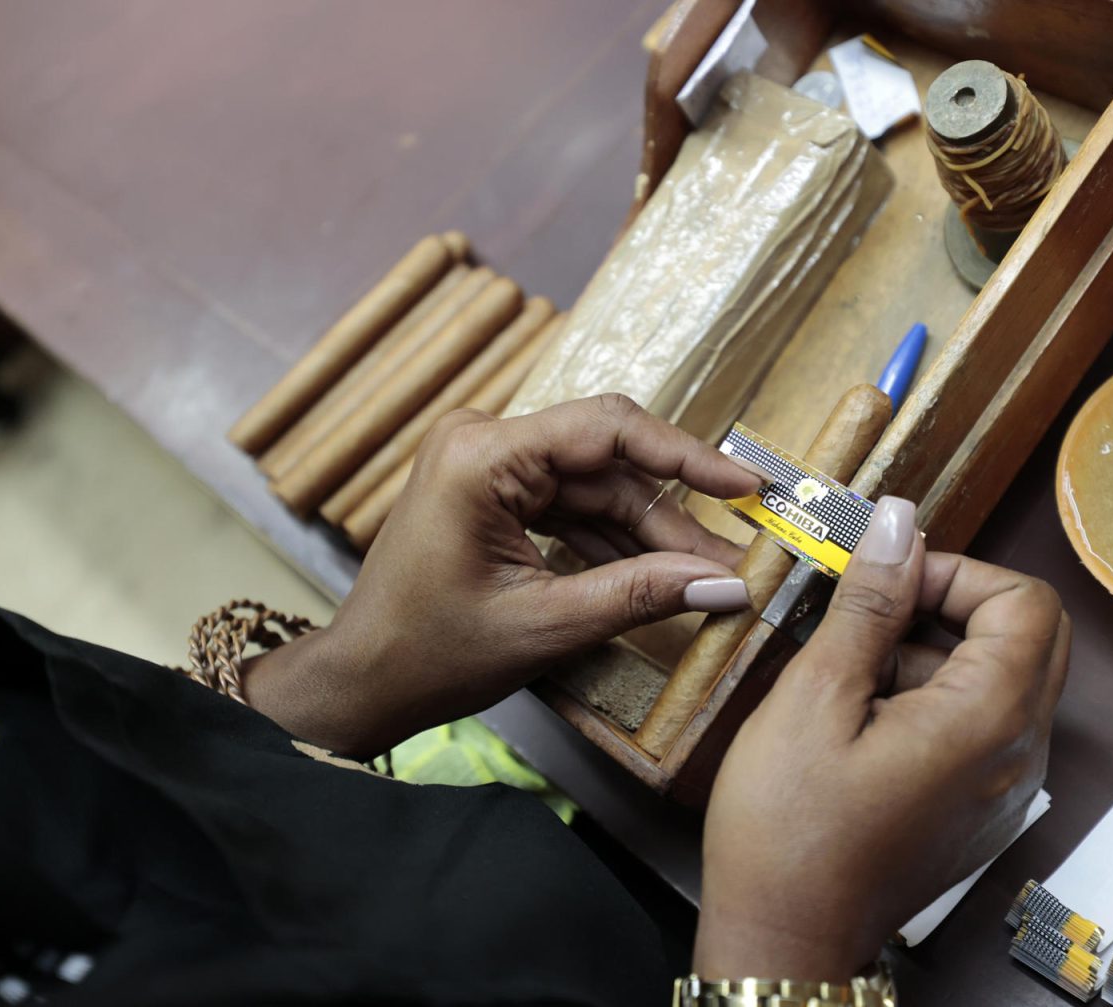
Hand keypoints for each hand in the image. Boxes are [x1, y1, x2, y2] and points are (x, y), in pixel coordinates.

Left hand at [245, 394, 764, 756]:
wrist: (364, 681)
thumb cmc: (430, 655)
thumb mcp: (545, 626)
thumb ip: (640, 595)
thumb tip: (727, 584)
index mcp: (481, 457)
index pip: (607, 429)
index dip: (687, 457)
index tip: (747, 484)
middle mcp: (482, 441)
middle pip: (606, 463)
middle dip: (671, 516)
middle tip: (735, 557)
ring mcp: (484, 464)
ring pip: (593, 487)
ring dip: (647, 534)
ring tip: (708, 577)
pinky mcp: (490, 490)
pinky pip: (567, 504)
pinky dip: (610, 541)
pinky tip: (658, 574)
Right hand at [694, 496, 1068, 979]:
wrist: (785, 936)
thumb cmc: (788, 828)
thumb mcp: (816, 697)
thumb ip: (869, 604)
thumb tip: (899, 522)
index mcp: (989, 720)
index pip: (1026, 600)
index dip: (955, 572)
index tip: (884, 582)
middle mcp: (1019, 754)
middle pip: (1029, 635)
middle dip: (951, 604)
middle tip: (872, 613)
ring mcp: (1006, 787)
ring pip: (1002, 677)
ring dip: (933, 652)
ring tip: (846, 678)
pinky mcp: (981, 808)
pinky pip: (981, 724)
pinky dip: (931, 697)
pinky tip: (859, 720)